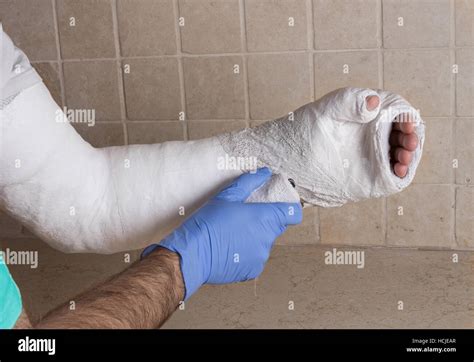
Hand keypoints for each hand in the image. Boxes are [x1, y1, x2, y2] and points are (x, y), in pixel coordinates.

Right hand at [142, 168, 301, 299]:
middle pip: (277, 227)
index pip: (294, 213)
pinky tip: (229, 249)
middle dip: (265, 222)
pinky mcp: (253, 270)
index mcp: (265, 217)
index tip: (280, 206)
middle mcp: (268, 238)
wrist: (193, 254)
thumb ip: (249, 182)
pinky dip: (246, 253)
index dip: (289, 208)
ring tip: (232, 235)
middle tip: (244, 218)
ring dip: (254, 238)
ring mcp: (261, 256)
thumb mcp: (227, 196)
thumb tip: (264, 172)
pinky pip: (255, 258)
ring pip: (264, 243)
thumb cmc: (208, 223)